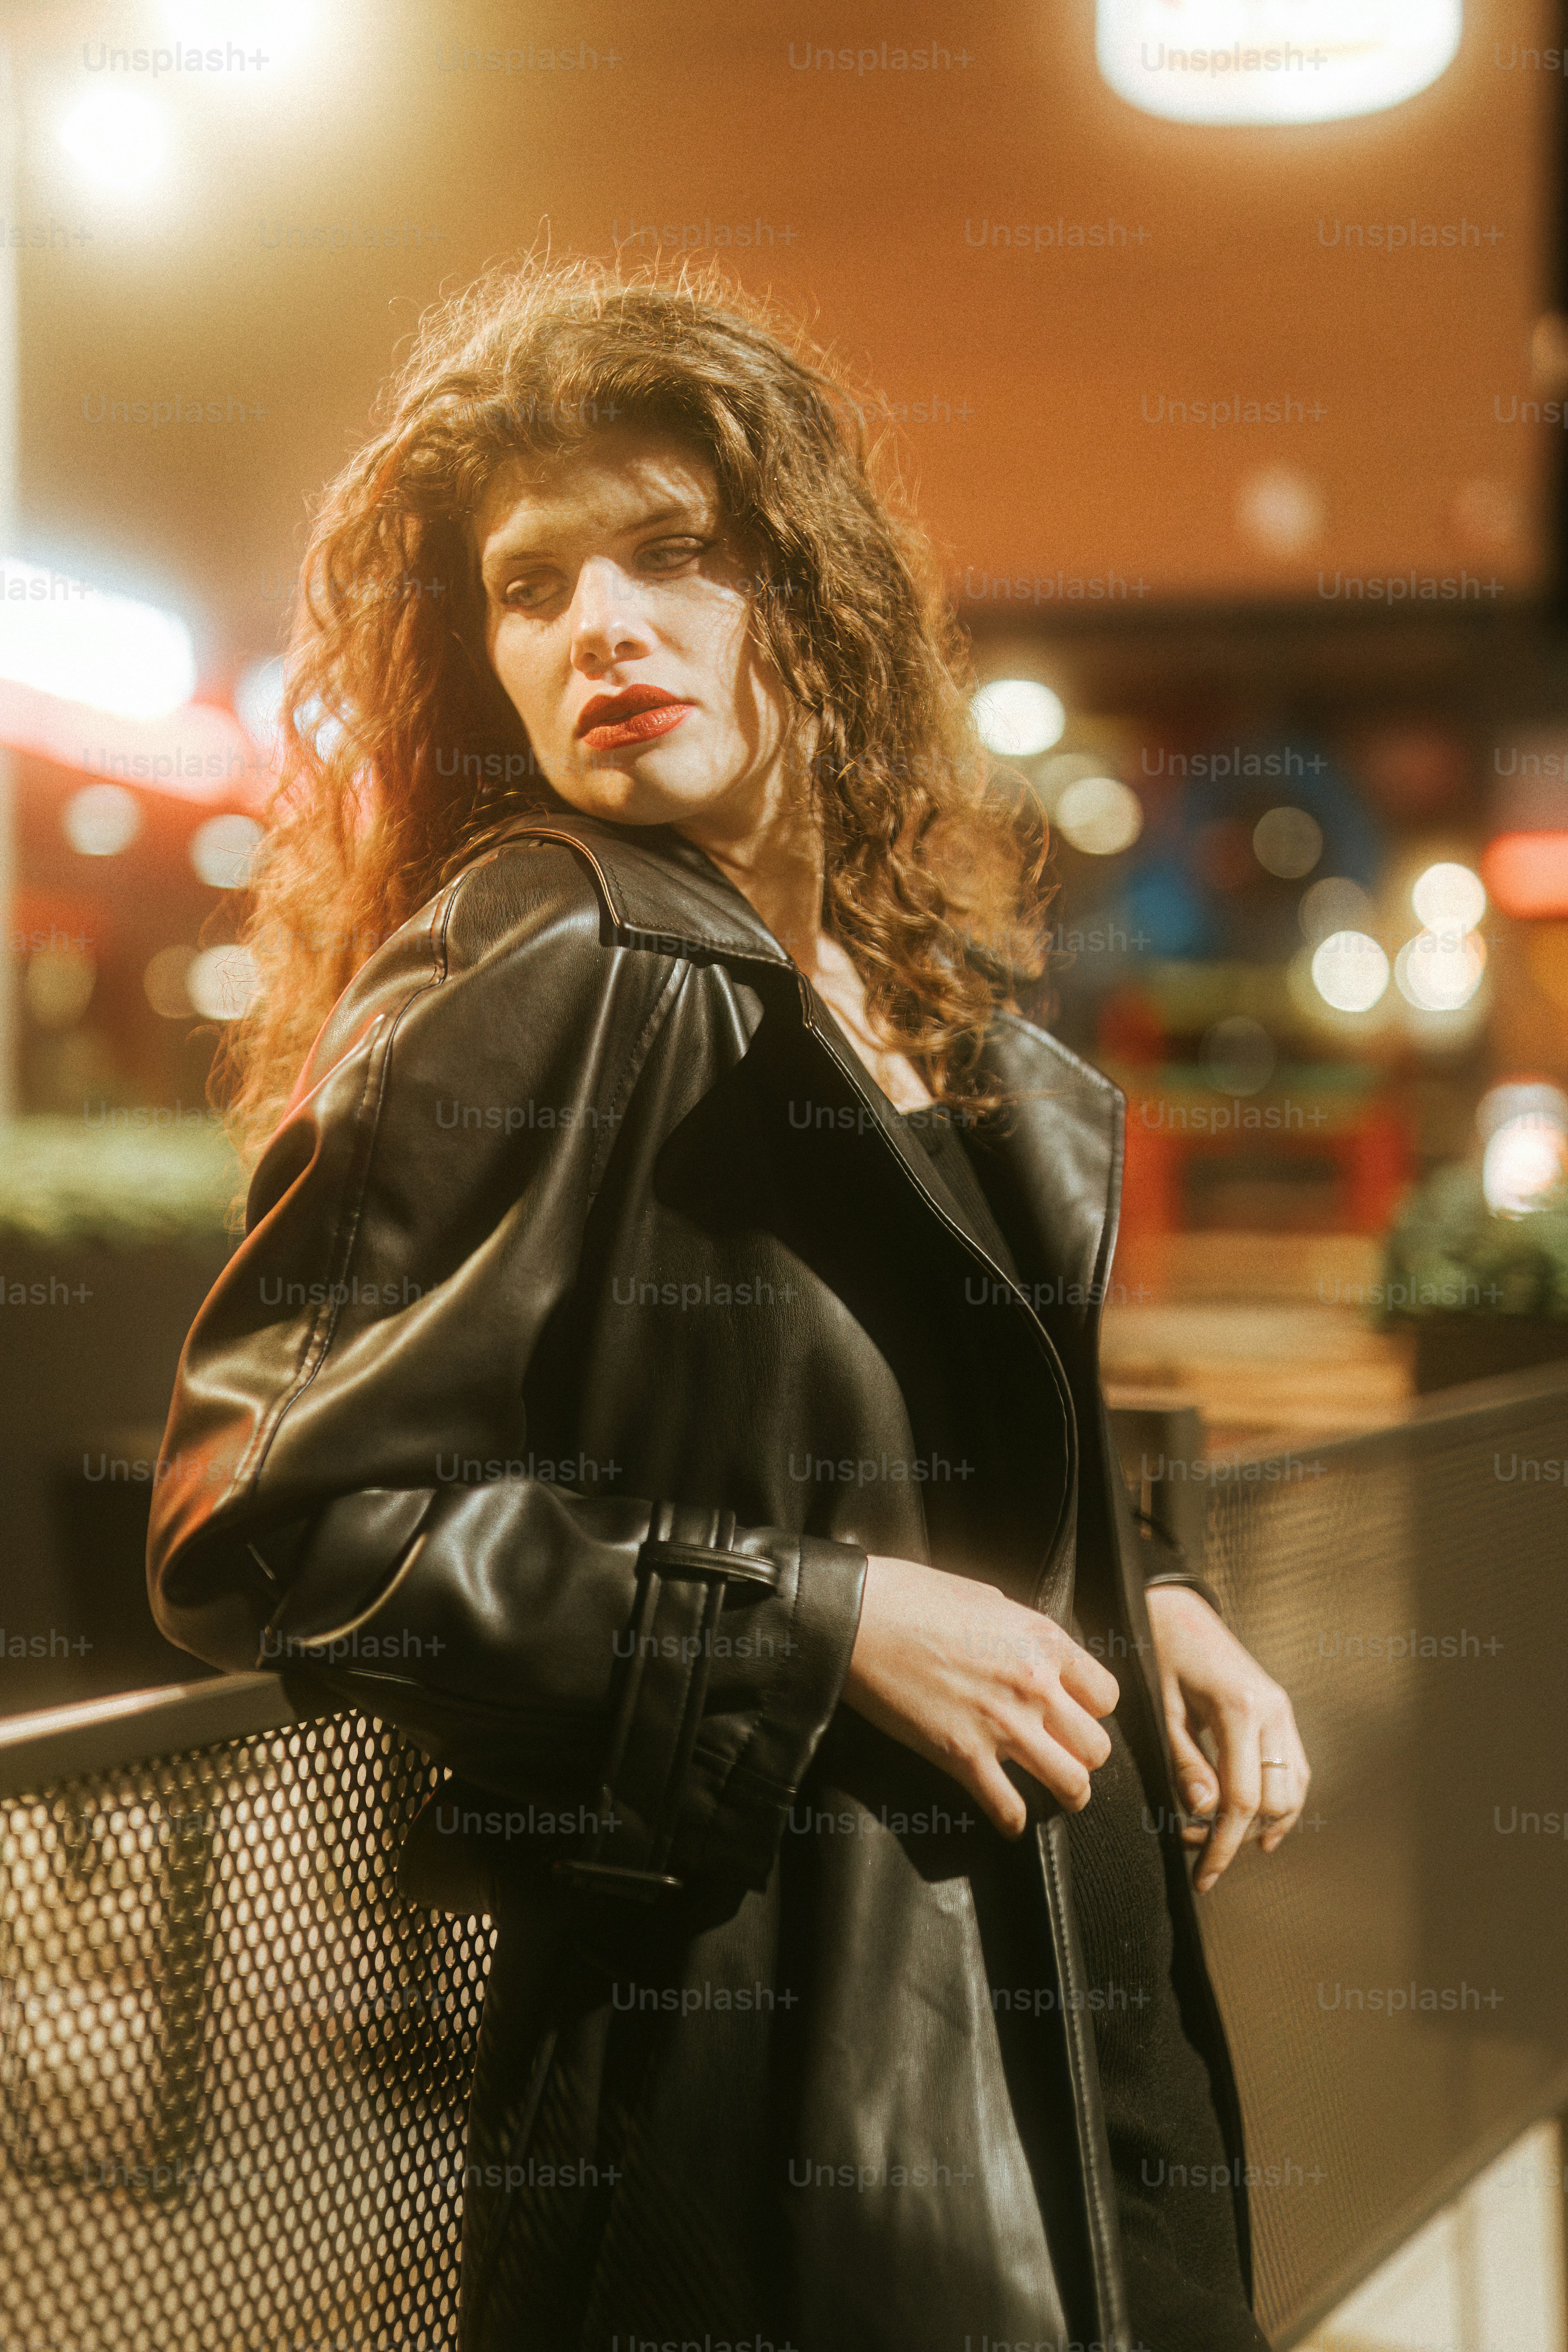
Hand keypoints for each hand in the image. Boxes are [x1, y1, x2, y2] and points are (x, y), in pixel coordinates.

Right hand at [841, 1555, 1119, 1836]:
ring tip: (1052, 1795)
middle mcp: (1034, 1686)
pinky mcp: (963, 1757)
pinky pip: (1009, 1809)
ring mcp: (1001, 1725)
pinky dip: (1012, 1822)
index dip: (1091, 1711)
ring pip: (1072, 1785)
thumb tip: (1031, 1650)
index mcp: (1043, 1641)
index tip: (1073, 1715)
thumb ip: (1020, 1630)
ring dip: (1065, 1794)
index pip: (1106, 1696)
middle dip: (1083, 1756)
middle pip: (1097, 1747)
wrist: (858, 1619)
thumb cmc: (913, 1597)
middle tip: (1062, 1755)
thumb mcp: (985, 1598)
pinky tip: (1007, 1818)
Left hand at [1145, 1585, 1310, 1893]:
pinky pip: (1295, 1769)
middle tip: (1194, 1847)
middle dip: (1239, 1837)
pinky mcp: (1283, 1712)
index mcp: (1241, 1710)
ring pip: (1294, 1790)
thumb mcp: (1162, 1709)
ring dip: (1262, 1824)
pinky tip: (1252, 1822)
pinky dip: (1278, 1801)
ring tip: (1218, 1838)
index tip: (1203, 1878)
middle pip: (1275, 1802)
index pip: (1243, 1800)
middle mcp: (1273, 1711)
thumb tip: (1205, 1813)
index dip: (1224, 1846)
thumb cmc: (1159, 1656)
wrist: (1177, 1611)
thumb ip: (1185, 1762)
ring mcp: (1283, 1711)